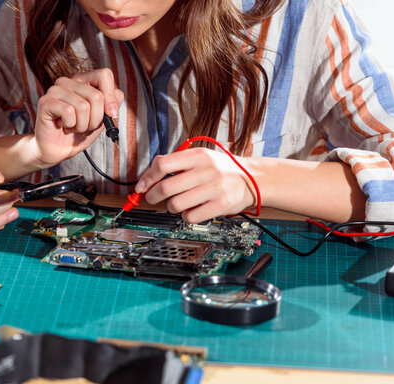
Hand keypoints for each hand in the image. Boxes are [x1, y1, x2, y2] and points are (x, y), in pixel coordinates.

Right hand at [31, 68, 123, 167]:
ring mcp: (56, 90)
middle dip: (95, 119)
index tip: (110, 114)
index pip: (104, 75)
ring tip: (73, 127)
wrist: (57, 150)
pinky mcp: (46, 102)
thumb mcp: (101, 120)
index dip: (110, 97)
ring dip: (82, 125)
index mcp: (83, 82)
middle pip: (96, 96)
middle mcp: (68, 82)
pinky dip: (70, 125)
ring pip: (83, 106)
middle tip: (84, 126)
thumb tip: (116, 96)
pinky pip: (68, 112)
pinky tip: (63, 126)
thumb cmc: (77, 133)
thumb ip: (111, 105)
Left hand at [136, 148, 256, 222]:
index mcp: (198, 155)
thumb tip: (148, 179)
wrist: (252, 179)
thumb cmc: (222, 169)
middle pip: (166, 187)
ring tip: (177, 203)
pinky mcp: (220, 205)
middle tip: (152, 198)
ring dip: (171, 207)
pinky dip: (186, 216)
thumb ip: (177, 164)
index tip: (141, 187)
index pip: (163, 164)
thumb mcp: (201, 157)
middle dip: (153, 196)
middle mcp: (206, 170)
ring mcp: (214, 188)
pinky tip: (192, 209)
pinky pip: (190, 216)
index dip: (147, 178)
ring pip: (176, 204)